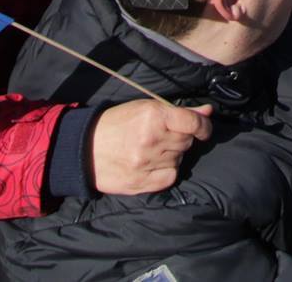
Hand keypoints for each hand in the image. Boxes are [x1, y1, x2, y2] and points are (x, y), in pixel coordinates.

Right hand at [89, 101, 213, 195]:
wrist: (83, 148)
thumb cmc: (117, 124)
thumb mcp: (146, 109)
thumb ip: (180, 112)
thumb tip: (208, 111)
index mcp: (153, 116)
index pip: (193, 123)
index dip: (203, 126)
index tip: (203, 129)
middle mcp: (151, 139)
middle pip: (187, 141)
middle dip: (181, 138)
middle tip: (163, 136)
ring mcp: (146, 163)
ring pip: (179, 159)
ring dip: (172, 155)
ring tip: (153, 150)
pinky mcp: (140, 182)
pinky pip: (170, 176)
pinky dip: (167, 171)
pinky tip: (153, 164)